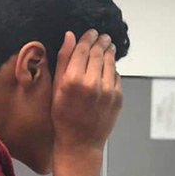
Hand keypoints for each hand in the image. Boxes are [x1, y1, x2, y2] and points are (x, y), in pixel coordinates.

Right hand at [51, 29, 121, 152]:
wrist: (80, 142)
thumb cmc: (63, 117)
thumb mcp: (56, 89)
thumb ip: (63, 60)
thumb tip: (69, 37)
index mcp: (73, 80)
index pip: (82, 50)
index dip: (87, 38)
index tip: (90, 32)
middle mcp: (92, 84)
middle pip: (98, 54)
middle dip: (100, 42)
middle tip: (102, 36)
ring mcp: (108, 91)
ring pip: (110, 63)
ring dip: (109, 52)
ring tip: (108, 46)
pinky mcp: (118, 98)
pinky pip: (116, 77)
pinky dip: (113, 70)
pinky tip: (109, 67)